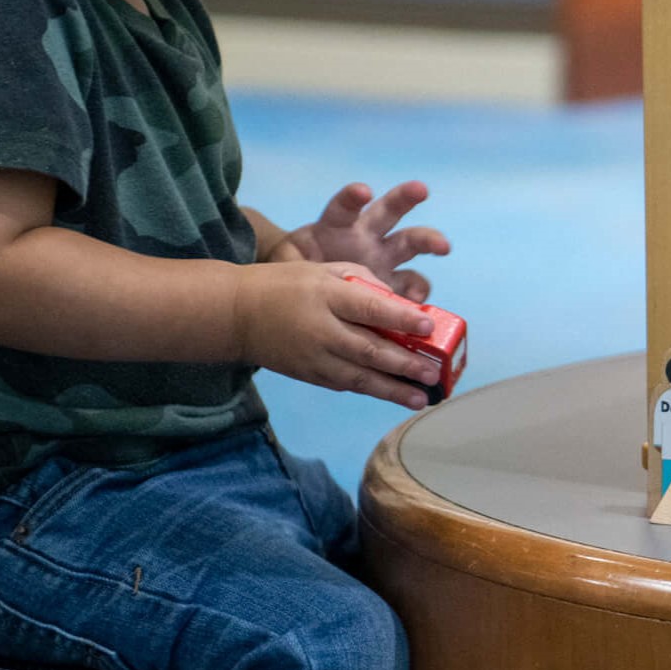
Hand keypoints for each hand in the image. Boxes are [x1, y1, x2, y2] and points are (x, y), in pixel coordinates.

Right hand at [233, 260, 440, 409]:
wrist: (237, 315)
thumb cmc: (286, 285)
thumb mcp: (323, 270)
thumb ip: (362, 282)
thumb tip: (398, 303)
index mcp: (326, 296)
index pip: (368, 308)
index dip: (400, 318)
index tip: (427, 325)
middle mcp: (321, 330)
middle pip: (368, 350)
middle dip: (404, 365)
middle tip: (433, 374)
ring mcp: (314, 358)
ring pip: (358, 377)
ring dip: (392, 390)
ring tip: (420, 399)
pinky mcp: (309, 376)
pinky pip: (344, 385)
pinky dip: (370, 390)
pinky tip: (394, 395)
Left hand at [283, 181, 450, 300]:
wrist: (307, 295)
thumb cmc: (297, 271)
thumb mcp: (286, 264)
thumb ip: (290, 265)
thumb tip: (287, 271)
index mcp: (337, 226)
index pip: (344, 206)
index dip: (353, 197)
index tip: (362, 191)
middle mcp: (366, 236)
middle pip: (389, 211)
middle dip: (405, 198)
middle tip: (421, 190)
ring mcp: (384, 260)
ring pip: (412, 242)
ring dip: (430, 240)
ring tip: (443, 246)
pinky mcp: (394, 286)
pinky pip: (413, 287)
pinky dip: (417, 295)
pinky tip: (419, 304)